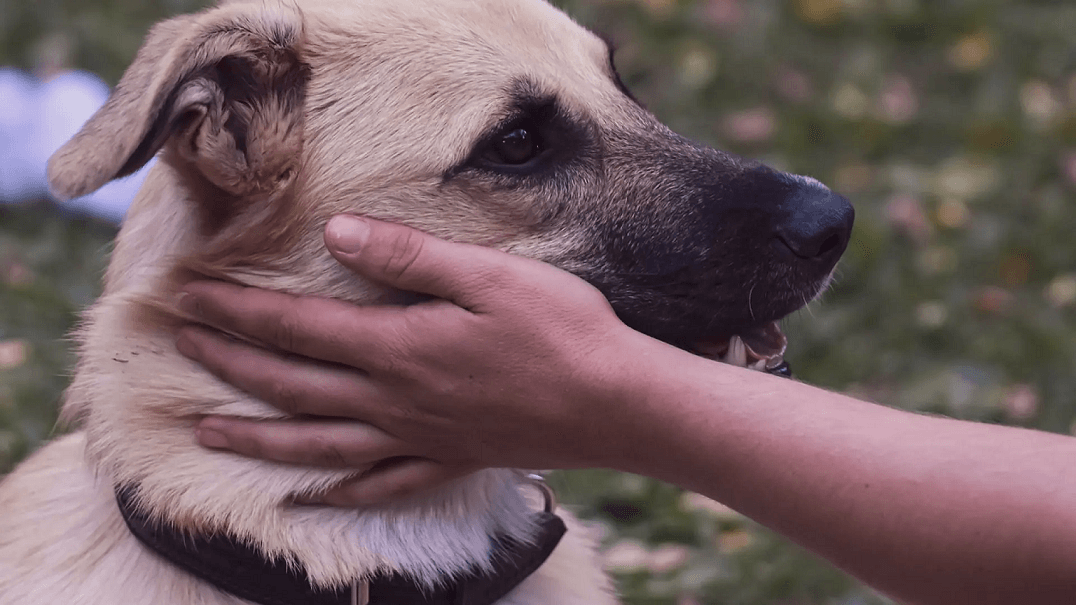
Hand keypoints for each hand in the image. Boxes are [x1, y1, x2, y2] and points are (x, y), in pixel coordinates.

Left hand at [177, 215, 642, 504]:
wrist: (616, 404)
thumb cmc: (561, 331)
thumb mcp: (489, 274)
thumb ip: (408, 257)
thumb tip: (337, 233)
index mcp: (400, 347)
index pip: (298, 326)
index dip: (240, 309)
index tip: (191, 294)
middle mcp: (396, 401)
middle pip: (293, 384)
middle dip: (231, 361)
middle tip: (183, 342)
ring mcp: (418, 439)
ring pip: (317, 443)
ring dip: (256, 436)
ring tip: (205, 430)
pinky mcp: (449, 461)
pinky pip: (378, 486)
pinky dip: (336, 494)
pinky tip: (306, 497)